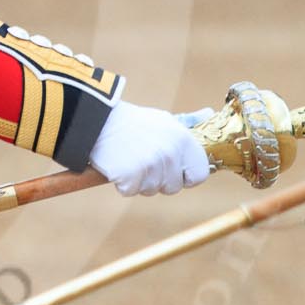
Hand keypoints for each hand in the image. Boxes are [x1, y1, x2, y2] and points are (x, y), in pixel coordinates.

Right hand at [90, 101, 210, 196]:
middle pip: (173, 187)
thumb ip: (187, 122)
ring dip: (138, 181)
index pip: (200, 174)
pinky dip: (122, 182)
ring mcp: (150, 165)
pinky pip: (130, 190)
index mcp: (182, 139)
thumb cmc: (131, 122)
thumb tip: (208, 113)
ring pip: (150, 190)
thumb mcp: (162, 119)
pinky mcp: (130, 176)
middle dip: (158, 180)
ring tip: (128, 159)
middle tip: (142, 160)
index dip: (186, 176)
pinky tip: (117, 164)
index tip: (172, 170)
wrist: (95, 120)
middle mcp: (170, 153)